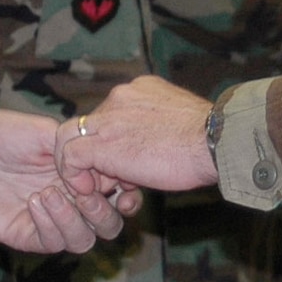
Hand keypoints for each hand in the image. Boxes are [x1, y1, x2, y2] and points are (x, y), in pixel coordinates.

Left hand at [0, 108, 135, 252]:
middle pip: (109, 223)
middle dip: (104, 211)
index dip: (128, 191)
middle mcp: (72, 199)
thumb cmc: (1, 134)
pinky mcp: (28, 235)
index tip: (121, 183)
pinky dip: (51, 225)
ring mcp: (51, 220)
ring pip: (85, 239)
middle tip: (84, 193)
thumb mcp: (45, 131)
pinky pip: (54, 243)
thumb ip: (77, 151)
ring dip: (75, 219)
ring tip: (49, 193)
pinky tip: (34, 201)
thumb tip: (103, 172)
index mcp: (82, 172)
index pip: (120, 191)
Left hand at [55, 77, 217, 196]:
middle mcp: (119, 97)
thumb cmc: (206, 139)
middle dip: (92, 153)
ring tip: (92, 187)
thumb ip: (156, 127)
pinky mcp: (101, 143)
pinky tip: (89, 191)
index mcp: (139, 89)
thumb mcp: (178, 123)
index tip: (124, 164)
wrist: (213, 141)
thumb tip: (152, 147)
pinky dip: (73, 175)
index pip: (108, 113)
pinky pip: (70, 157)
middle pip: (87, 124)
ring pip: (68, 136)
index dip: (110, 140)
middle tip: (106, 179)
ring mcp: (107, 118)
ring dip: (77, 165)